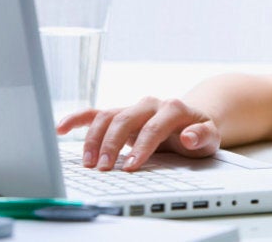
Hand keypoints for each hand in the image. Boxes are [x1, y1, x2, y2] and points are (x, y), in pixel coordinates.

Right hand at [56, 97, 220, 171]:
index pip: (154, 126)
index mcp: (173, 108)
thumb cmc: (199, 132)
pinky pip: (95, 113)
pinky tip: (61, 129)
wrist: (192, 121)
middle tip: (104, 168)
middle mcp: (151, 104)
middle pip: (125, 118)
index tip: (131, 166)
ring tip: (90, 163)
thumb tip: (188, 136)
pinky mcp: (121, 114)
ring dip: (94, 138)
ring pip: (107, 116)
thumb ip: (202, 136)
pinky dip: (77, 119)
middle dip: (112, 144)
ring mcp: (133, 108)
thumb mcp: (210, 137)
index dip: (142, 147)